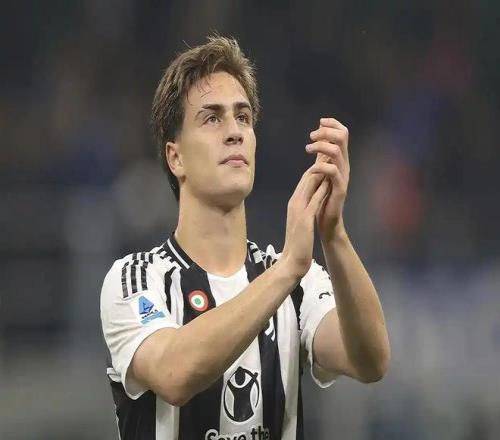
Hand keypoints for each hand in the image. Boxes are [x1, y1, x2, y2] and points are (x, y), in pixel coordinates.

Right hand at [281, 165, 330, 277]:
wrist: (291, 261)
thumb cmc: (297, 243)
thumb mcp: (301, 221)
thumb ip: (305, 208)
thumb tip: (313, 197)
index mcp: (294, 203)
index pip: (305, 181)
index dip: (315, 167)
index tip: (325, 156)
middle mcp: (294, 203)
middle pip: (307, 178)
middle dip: (318, 163)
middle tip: (328, 149)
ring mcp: (298, 210)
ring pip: (308, 186)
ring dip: (319, 171)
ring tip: (329, 159)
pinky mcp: (304, 219)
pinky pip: (313, 201)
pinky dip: (321, 190)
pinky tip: (329, 182)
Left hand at [306, 117, 349, 242]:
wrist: (327, 221)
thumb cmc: (322, 197)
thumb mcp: (321, 173)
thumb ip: (321, 157)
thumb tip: (318, 140)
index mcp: (340, 160)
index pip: (342, 134)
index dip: (332, 124)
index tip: (319, 122)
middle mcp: (344, 165)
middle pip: (342, 137)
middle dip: (326, 132)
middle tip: (311, 137)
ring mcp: (343, 176)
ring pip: (336, 152)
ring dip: (320, 146)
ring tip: (308, 149)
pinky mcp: (339, 189)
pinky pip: (332, 172)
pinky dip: (320, 167)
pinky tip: (311, 169)